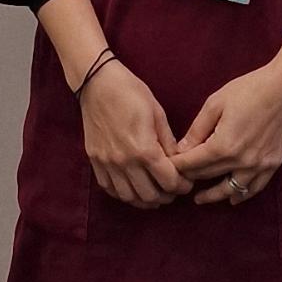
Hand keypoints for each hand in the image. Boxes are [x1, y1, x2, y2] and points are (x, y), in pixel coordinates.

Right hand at [79, 58, 187, 208]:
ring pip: (128, 197)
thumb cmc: (131, 92)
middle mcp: (124, 161)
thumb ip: (168, 142)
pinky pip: (109, 188)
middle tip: (172, 189)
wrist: (97, 82)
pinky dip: (123, 193)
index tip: (186, 182)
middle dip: (166, 196)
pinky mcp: (95, 160)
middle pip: (149, 196)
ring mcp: (107, 163)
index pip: (169, 182)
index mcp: (144, 149)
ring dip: (144, 199)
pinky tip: (132, 186)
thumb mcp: (158, 114)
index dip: (182, 186)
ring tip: (154, 191)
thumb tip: (178, 162)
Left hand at [176, 59, 281, 206]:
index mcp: (223, 145)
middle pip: (208, 176)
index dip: (177, 166)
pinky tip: (232, 199)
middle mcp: (240, 161)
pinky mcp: (272, 165)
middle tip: (177, 181)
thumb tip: (181, 150)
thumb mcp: (215, 104)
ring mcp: (258, 165)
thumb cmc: (248, 90)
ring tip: (199, 199)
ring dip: (213, 195)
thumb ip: (197, 130)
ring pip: (230, 189)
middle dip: (190, 178)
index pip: (192, 164)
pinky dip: (242, 195)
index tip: (166, 167)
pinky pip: (254, 188)